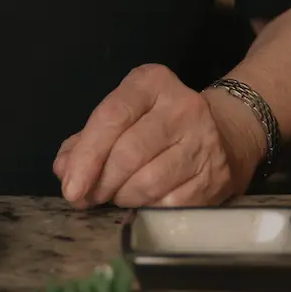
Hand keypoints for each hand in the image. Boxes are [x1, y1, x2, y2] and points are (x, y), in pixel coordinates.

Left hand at [52, 65, 265, 208]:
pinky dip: (148, 209)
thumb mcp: (124, 115)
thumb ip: (87, 140)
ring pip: (148, 183)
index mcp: (152, 83)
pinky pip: (169, 203)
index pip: (112, 116)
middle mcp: (182, 107)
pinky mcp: (216, 176)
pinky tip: (143, 202)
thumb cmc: (159, 123)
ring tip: (117, 196)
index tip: (70, 186)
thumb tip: (64, 169)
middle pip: (128, 154)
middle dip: (101, 183)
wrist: (227, 131)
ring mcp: (203, 142)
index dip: (86, 156)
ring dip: (123, 197)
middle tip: (88, 197)